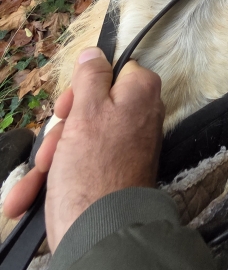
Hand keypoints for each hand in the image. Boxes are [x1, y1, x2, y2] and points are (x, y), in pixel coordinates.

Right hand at [3, 47, 164, 251]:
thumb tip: (95, 52)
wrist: (99, 234)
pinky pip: (81, 165)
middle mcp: (140, 116)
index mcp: (140, 92)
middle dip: (61, 130)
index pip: (110, 71)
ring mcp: (127, 147)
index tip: (66, 108)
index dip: (82, 88)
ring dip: (52, 159)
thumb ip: (91, 76)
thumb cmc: (93, 168)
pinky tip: (30, 196)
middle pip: (90, 108)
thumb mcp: (86, 111)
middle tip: (53, 150)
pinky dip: (56, 178)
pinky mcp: (113, 173)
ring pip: (79, 139)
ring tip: (42, 178)